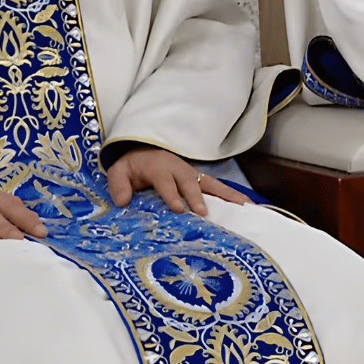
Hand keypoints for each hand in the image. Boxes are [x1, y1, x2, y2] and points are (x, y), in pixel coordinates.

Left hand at [106, 146, 251, 215]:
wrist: (144, 150)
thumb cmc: (133, 165)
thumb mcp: (119, 171)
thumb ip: (118, 184)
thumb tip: (123, 201)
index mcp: (158, 168)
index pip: (165, 182)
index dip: (172, 195)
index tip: (178, 209)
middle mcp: (179, 170)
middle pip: (190, 183)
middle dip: (197, 197)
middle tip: (203, 213)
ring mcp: (192, 174)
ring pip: (210, 184)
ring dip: (225, 195)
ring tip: (242, 207)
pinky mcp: (201, 179)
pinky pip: (218, 187)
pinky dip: (232, 195)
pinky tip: (246, 205)